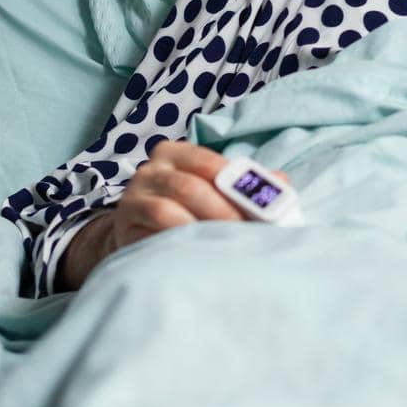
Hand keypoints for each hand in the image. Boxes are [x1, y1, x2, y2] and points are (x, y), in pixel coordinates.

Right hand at [57, 143, 288, 291]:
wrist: (140, 236)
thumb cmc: (186, 212)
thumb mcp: (214, 194)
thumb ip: (244, 186)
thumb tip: (280, 182)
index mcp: (177, 153)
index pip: (209, 162)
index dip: (236, 186)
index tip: (262, 210)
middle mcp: (152, 168)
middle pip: (191, 186)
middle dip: (224, 212)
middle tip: (247, 234)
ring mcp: (135, 195)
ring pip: (169, 209)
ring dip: (202, 228)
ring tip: (226, 246)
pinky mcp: (125, 223)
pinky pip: (153, 229)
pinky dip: (179, 240)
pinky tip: (198, 253)